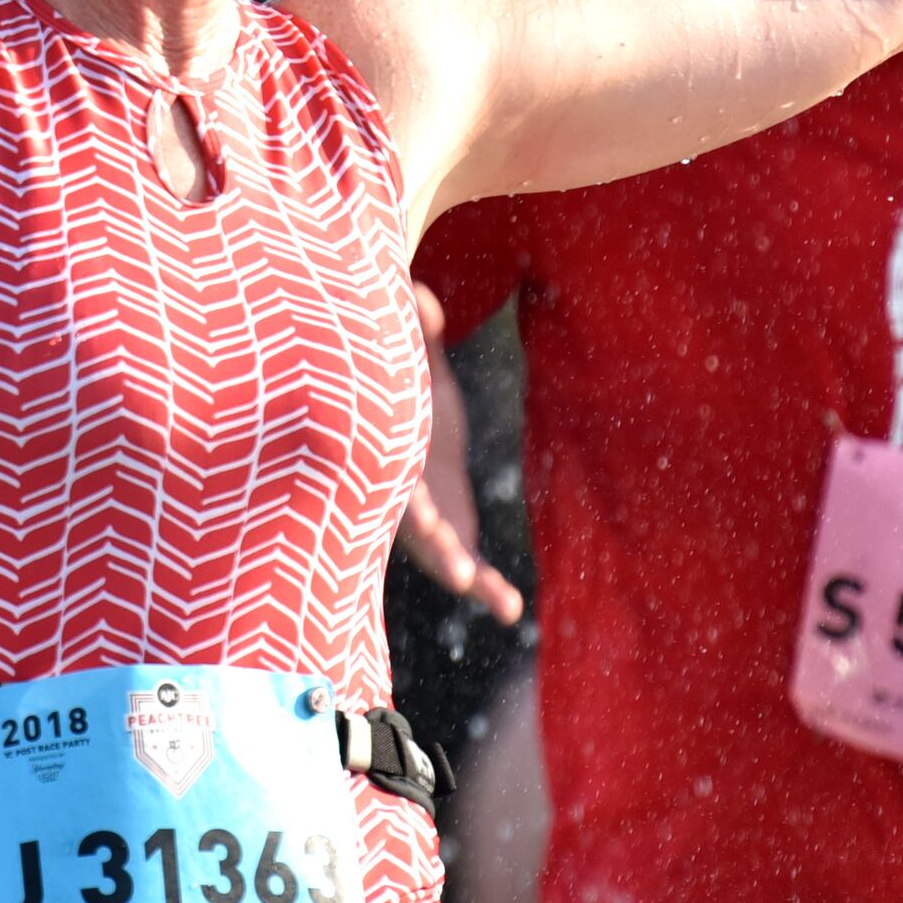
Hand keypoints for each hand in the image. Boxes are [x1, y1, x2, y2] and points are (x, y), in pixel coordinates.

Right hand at [398, 285, 523, 624]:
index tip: (428, 515)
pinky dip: (488, 591)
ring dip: (461, 572)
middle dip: (435, 545)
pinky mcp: (451, 541)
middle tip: (457, 570)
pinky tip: (512, 613)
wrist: (404, 440)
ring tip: (488, 594)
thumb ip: (416, 335)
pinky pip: (468, 569)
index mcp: (390, 457)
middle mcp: (402, 500)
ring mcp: (425, 528)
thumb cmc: (403, 401)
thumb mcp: (413, 370)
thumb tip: (417, 290)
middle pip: (414, 525)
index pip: (396, 475)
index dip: (412, 496)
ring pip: (439, 555)